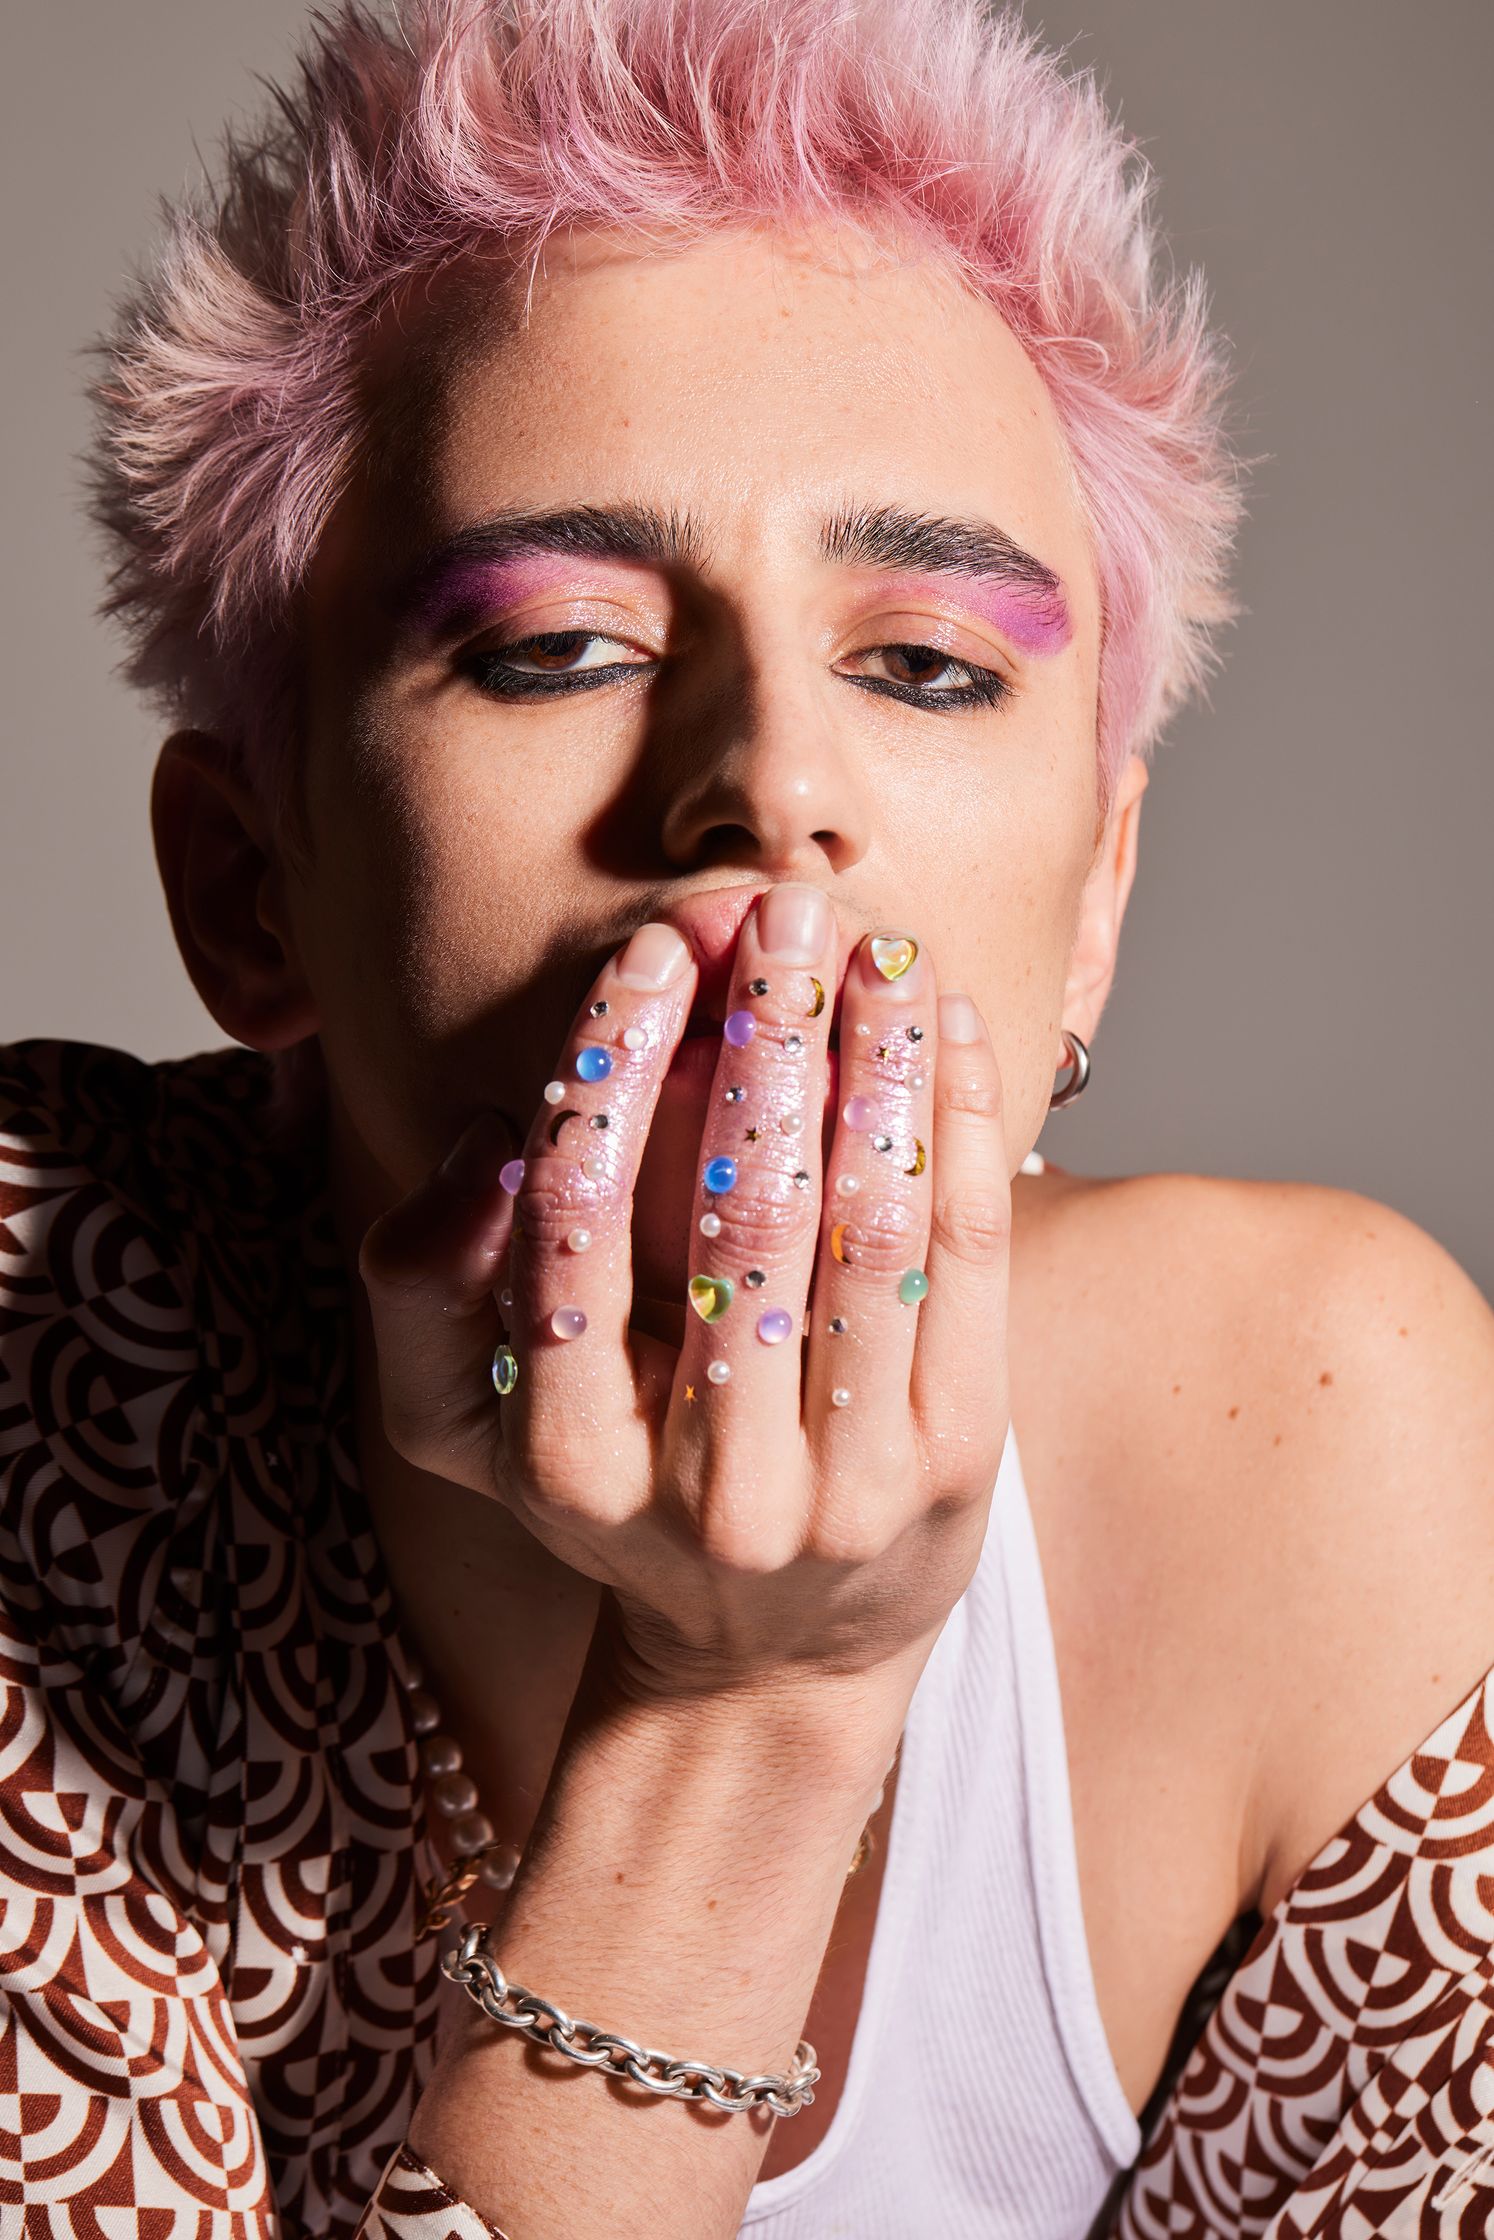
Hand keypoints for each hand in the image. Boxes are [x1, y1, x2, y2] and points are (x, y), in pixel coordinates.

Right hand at [358, 882, 1011, 1704]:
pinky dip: (962, 1132)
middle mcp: (709, 1487)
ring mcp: (845, 1485)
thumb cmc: (610, 1510)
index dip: (615, 1068)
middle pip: (741, 1213)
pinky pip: (967, 1264)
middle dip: (765, 1037)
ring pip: (869, 1228)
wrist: (763, 1666)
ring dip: (880, 1064)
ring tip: (881, 944)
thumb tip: (488, 1140)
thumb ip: (422, 1289)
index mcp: (568, 1464)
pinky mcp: (956, 1465)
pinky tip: (951, 1034)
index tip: (648, 951)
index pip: (579, 1222)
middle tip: (779, 909)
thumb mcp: (464, 1431)